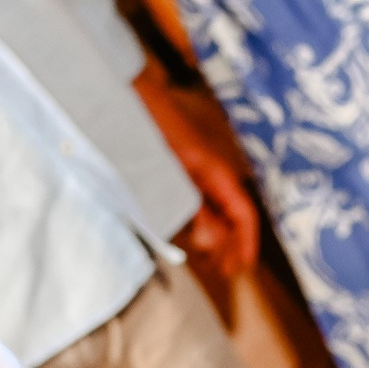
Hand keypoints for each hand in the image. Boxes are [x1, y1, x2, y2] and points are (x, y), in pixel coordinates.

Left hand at [135, 63, 258, 273]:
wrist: (121, 96)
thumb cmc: (147, 130)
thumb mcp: (171, 176)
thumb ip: (195, 210)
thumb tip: (213, 242)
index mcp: (216, 172)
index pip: (244, 213)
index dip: (246, 242)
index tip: (241, 268)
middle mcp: (210, 172)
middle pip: (232, 214)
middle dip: (231, 244)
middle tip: (221, 271)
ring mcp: (194, 170)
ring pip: (214, 208)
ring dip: (214, 234)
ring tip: (208, 258)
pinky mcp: (177, 169)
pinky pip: (196, 200)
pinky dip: (197, 220)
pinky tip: (186, 232)